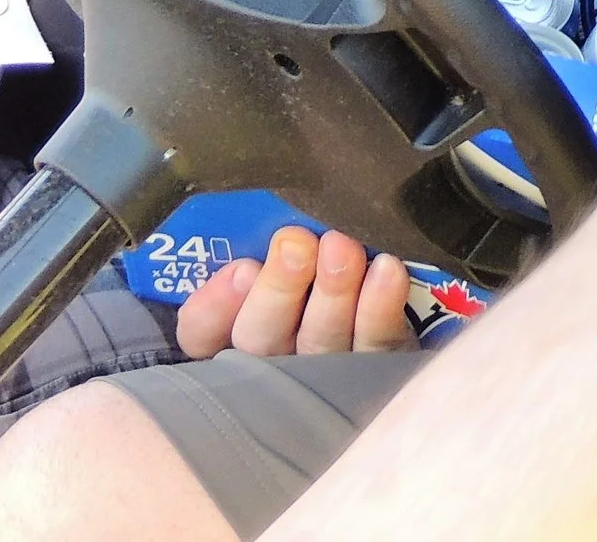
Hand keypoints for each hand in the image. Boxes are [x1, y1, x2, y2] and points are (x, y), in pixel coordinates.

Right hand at [176, 226, 417, 358]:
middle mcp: (272, 361)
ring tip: (342, 248)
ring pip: (320, 342)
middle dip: (278, 289)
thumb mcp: (269, 246)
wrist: (395, 295)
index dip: (213, 308)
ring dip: (332, 292)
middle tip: (295, 244)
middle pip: (262, 339)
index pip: (201, 333)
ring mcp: (325, 372)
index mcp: (231, 332)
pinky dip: (379, 308)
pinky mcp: (378, 368)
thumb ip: (254, 238)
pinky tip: (386, 269)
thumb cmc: (312, 256)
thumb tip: (262, 224)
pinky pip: (376, 345)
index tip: (240, 269)